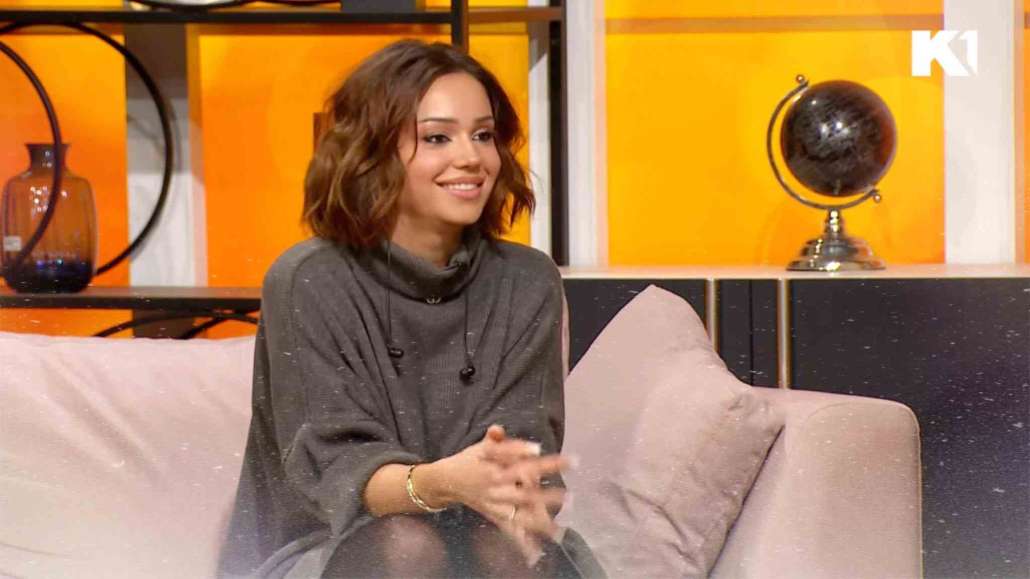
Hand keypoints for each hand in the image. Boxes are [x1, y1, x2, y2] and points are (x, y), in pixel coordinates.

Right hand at [432, 425, 566, 564]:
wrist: (446, 482)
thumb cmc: (469, 461)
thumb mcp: (479, 448)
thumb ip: (493, 439)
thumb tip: (498, 429)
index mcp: (493, 468)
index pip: (509, 458)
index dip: (521, 451)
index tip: (539, 448)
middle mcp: (496, 488)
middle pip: (522, 491)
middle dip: (546, 495)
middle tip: (569, 495)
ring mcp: (496, 505)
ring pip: (520, 515)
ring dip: (541, 523)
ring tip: (561, 530)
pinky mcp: (495, 516)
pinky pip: (510, 531)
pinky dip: (522, 543)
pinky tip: (536, 554)